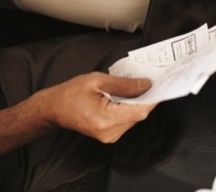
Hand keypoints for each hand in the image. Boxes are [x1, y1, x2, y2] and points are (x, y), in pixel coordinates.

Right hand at [39, 73, 155, 142]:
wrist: (54, 108)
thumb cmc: (70, 93)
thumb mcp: (97, 80)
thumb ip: (124, 84)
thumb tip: (145, 84)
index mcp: (106, 119)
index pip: (140, 110)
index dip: (153, 97)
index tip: (161, 85)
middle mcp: (110, 132)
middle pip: (138, 114)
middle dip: (145, 97)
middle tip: (149, 80)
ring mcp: (109, 136)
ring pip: (134, 117)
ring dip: (136, 102)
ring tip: (133, 86)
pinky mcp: (109, 135)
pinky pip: (126, 120)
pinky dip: (128, 107)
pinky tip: (125, 96)